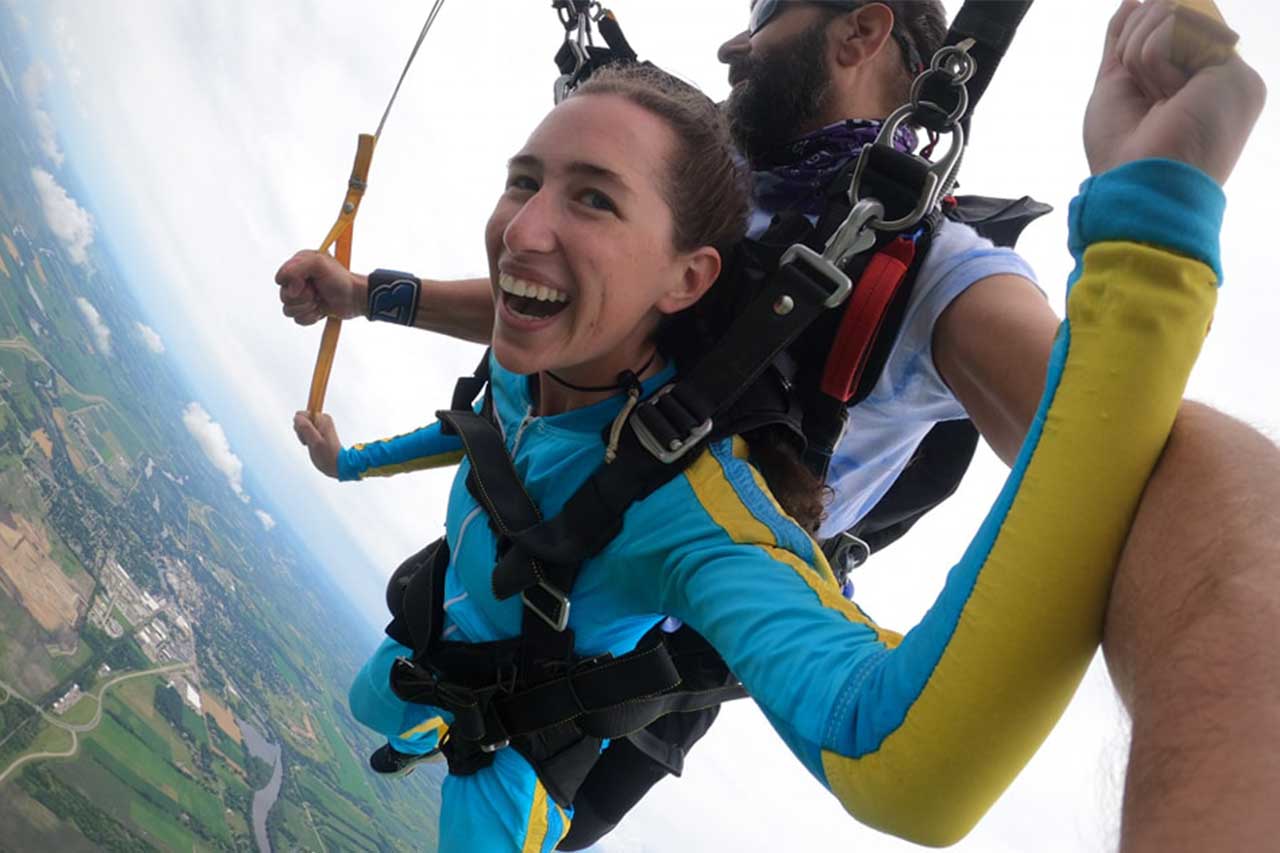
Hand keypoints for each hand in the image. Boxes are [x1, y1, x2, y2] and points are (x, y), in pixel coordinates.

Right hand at [275, 250, 367, 325]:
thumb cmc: (341, 280)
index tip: (307, 283)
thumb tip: (287, 285)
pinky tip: (321, 310)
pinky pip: (298, 319)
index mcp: (299, 265)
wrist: (355, 299)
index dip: (292, 283)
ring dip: (307, 308)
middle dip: (302, 298)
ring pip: (288, 310)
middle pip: (284, 296)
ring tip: (320, 301)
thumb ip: (298, 267)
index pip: (281, 278)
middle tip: (317, 293)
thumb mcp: (319, 263)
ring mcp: (302, 297)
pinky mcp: (307, 311)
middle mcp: (298, 281)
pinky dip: (310, 317)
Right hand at [293, 411, 341, 477]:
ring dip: (304, 437)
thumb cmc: (327, 455)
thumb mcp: (315, 442)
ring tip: (312, 444)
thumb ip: (305, 428)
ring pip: (301, 427)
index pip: (300, 415)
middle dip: (301, 432)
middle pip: (300, 420)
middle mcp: (322, 419)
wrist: (338, 464)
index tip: (308, 436)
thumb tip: (297, 417)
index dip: (300, 427)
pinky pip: (305, 432)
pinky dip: (306, 439)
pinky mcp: (318, 431)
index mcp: (322, 418)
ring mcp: (320, 425)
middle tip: (311, 442)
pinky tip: (312, 445)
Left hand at [1084, 0, 1265, 182]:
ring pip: (1171, 11)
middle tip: (1144, 96)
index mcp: (1195, 77)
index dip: (1133, 40)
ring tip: (1157, 99)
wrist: (1137, 186)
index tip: (1129, 78)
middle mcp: (1218, 71)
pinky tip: (1170, 96)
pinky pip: (1175, 25)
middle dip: (1134, 47)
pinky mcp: (1233, 68)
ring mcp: (1229, 70)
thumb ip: (1125, 40)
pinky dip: (1153, 61)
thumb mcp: (1115, 85)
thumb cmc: (1122, 151)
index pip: (1166, 23)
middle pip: (1169, 9)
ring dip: (1141, 56)